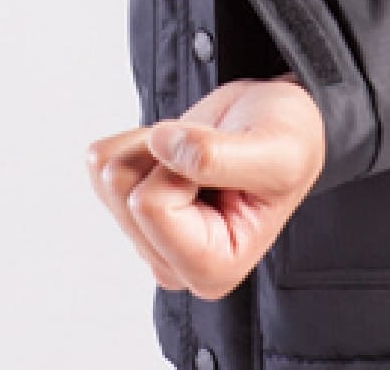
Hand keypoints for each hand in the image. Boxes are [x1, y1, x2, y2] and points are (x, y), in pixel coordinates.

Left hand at [85, 76, 325, 298]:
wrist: (279, 121)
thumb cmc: (289, 143)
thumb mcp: (275, 151)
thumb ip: (217, 156)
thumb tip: (159, 144)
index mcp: (213, 267)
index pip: (151, 206)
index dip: (183, 167)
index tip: (226, 164)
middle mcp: (173, 263)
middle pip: (123, 192)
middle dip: (167, 157)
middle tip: (215, 156)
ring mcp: (148, 238)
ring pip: (108, 174)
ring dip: (155, 146)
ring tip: (200, 152)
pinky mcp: (129, 209)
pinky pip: (100, 159)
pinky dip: (140, 139)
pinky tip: (178, 152)